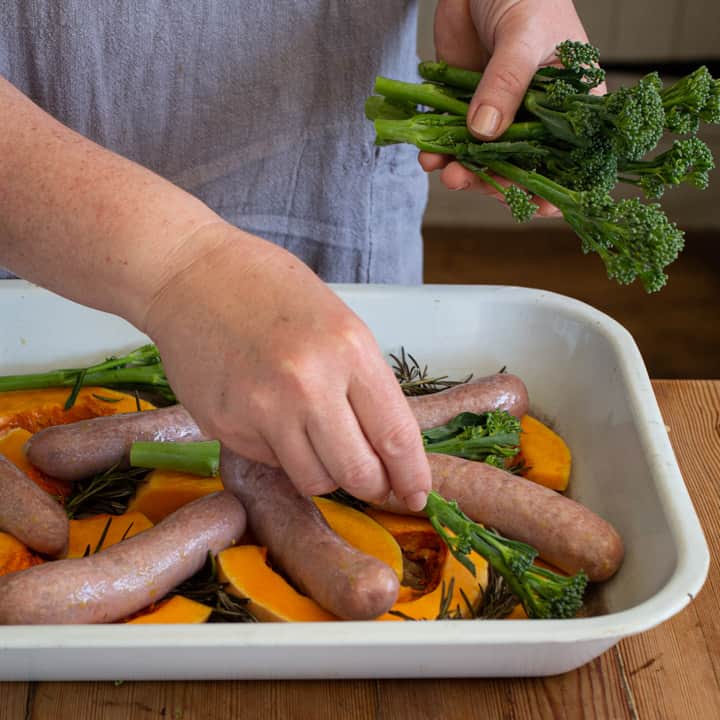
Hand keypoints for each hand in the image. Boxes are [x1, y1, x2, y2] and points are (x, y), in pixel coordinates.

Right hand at [141, 223, 431, 510]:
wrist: (191, 275)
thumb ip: (363, 383)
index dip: (411, 476)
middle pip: (358, 474)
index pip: (396, 436)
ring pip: (315, 480)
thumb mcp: (338, 323)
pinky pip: (272, 463)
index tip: (416, 494)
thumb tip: (384, 448)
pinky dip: (283, 453)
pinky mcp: (226, 427)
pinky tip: (271, 416)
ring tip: (317, 439)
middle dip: (373, 486)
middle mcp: (309, 385)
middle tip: (373, 481)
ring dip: (326, 472)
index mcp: (349, 350)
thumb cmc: (270, 289)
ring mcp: (263, 410)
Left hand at [419, 0, 603, 215]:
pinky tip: (428, 157)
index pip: (568, 156)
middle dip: (493, 181)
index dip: (557, 185)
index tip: (540, 207)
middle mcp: (533, 116)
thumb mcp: (524, 35)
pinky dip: (438, 153)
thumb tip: (484, 134)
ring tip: (445, 172)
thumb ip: (506, 84)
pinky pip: (451, 141)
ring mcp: (496, 114)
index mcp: (567, 102)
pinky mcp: (463, 107)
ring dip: (462, 172)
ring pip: (482, 160)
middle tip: (467, 180)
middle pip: (518, 166)